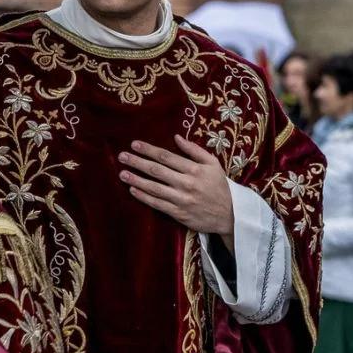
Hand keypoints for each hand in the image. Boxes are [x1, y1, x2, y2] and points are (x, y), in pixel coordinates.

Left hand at [119, 135, 234, 242]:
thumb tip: (176, 137)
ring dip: (136, 179)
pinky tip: (133, 190)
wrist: (230, 215)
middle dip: (137, 162)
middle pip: (157, 171)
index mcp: (195, 169)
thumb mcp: (213, 164)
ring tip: (122, 173)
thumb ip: (194, 150)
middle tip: (122, 156)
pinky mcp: (179, 213)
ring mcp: (182, 199)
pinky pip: (157, 204)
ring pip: (154, 188)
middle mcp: (187, 183)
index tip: (134, 144)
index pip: (166, 157)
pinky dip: (144, 196)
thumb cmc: (219, 187)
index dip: (148, 150)